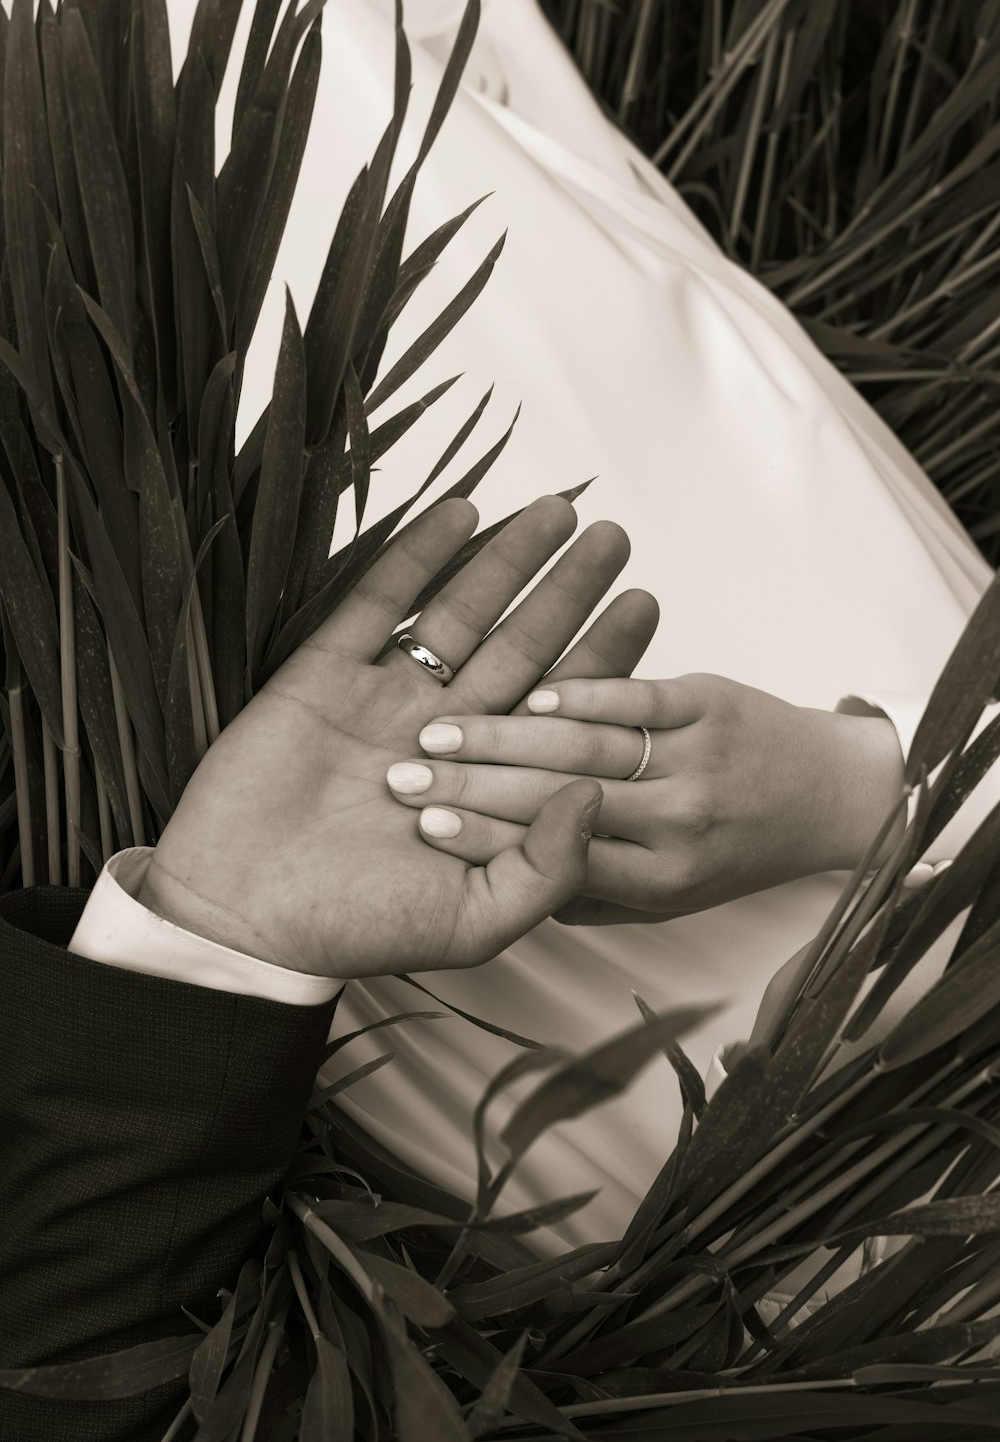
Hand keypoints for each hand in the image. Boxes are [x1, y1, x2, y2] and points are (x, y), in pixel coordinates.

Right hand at [137, 497, 659, 975]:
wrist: (243, 919)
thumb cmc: (358, 930)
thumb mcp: (474, 920)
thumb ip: (548, 864)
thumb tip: (600, 792)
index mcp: (483, 786)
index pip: (557, 711)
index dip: (601, 657)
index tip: (645, 605)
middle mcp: (441, 734)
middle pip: (519, 648)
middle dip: (566, 593)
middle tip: (613, 539)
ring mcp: (382, 700)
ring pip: (458, 615)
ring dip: (505, 561)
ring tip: (557, 511)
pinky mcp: (321, 676)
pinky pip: (376, 604)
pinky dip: (416, 558)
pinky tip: (460, 512)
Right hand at [384, 672, 905, 921]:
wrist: (835, 796)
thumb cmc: (740, 852)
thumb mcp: (672, 906)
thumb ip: (594, 900)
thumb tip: (520, 889)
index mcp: (658, 881)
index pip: (552, 858)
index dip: (481, 841)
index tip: (423, 826)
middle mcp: (677, 824)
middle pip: (555, 796)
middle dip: (471, 783)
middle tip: (404, 769)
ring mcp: (695, 758)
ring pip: (583, 742)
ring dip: (504, 732)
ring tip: (440, 727)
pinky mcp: (710, 701)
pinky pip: (634, 695)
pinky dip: (581, 687)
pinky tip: (531, 688)